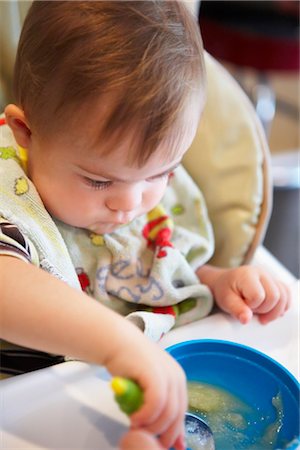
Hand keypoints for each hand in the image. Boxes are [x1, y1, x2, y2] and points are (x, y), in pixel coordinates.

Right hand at [104, 324, 186, 449]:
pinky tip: (135, 418)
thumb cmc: (129, 365)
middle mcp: (177, 377)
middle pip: (177, 415)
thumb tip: (171, 438)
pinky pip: (156, 403)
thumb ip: (157, 407)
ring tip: (136, 428)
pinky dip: (146, 416)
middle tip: (147, 442)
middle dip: (163, 434)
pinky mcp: (155, 374)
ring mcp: (168, 374)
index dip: (175, 433)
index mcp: (178, 380)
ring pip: (168, 412)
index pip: (181, 413)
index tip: (166, 447)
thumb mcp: (146, 388)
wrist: (117, 341)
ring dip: (152, 427)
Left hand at [198, 265, 290, 324]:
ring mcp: (270, 277)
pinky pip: (287, 295)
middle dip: (264, 310)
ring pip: (284, 297)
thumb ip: (236, 309)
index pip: (258, 296)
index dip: (251, 306)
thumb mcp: (225, 300)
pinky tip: (271, 311)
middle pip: (275, 297)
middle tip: (251, 310)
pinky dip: (282, 306)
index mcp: (247, 275)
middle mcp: (262, 273)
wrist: (225, 282)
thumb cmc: (225, 289)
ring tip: (261, 313)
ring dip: (274, 310)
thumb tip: (246, 319)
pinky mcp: (276, 283)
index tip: (243, 306)